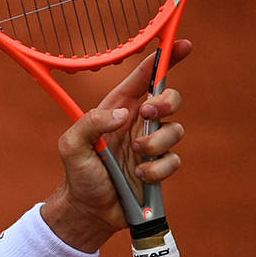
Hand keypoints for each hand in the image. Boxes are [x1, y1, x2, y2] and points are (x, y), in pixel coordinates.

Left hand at [43, 41, 190, 251]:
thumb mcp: (72, 146)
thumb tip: (124, 114)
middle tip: (148, 113)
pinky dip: (157, 168)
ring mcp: (151, 144)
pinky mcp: (161, 166)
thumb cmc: (78, 175)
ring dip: (156, 143)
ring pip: (176, 129)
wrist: (90, 211)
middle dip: (166, 101)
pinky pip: (174, 160)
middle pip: (170, 97)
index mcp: (117, 109)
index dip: (165, 59)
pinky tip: (138, 175)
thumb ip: (92, 124)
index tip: (183, 45)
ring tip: (134, 157)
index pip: (144, 78)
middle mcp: (137, 122)